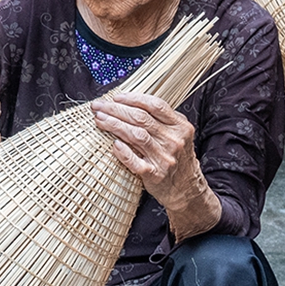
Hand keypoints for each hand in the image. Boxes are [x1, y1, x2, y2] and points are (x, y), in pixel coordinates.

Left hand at [90, 91, 221, 239]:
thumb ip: (161, 119)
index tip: (116, 97)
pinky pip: (135, 161)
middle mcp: (174, 140)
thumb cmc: (176, 157)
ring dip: (114, 125)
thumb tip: (129, 103)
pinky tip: (113, 144)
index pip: (155, 105)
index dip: (133, 98)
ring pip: (136, 135)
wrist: (186, 188)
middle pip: (141, 118)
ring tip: (99, 120)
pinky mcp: (155, 174)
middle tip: (98, 106)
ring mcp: (165, 158)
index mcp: (180, 126)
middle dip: (116, 109)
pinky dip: (123, 151)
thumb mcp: (178, 134)